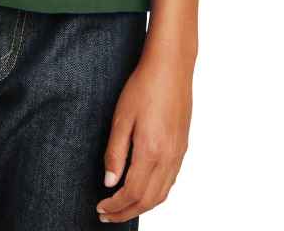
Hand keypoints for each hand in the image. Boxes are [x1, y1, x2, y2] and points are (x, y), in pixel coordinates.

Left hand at [96, 50, 191, 222]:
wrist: (171, 67)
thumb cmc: (144, 86)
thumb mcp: (121, 117)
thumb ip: (115, 153)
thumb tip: (109, 182)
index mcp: (151, 151)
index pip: (132, 193)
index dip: (115, 205)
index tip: (100, 207)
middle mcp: (168, 157)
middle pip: (148, 200)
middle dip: (126, 212)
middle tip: (107, 215)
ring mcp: (178, 154)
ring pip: (162, 194)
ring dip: (142, 206)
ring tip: (122, 208)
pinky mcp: (182, 147)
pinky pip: (170, 181)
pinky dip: (155, 194)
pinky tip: (143, 190)